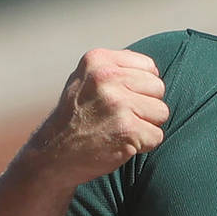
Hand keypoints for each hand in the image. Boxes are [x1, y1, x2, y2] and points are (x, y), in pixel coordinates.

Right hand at [22, 48, 168, 186]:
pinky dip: (144, 145)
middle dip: (146, 106)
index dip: (141, 88)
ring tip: (119, 130)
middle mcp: (107, 77)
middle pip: (158, 88)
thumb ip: (116, 70)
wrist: (54, 155)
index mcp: (98, 60)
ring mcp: (118, 103)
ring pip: (162, 112)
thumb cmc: (75, 118)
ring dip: (146, 126)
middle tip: (119, 118)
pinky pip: (157, 136)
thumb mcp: (86, 80)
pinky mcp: (127, 129)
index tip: (120, 100)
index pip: (149, 68)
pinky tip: (121, 144)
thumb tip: (153, 71)